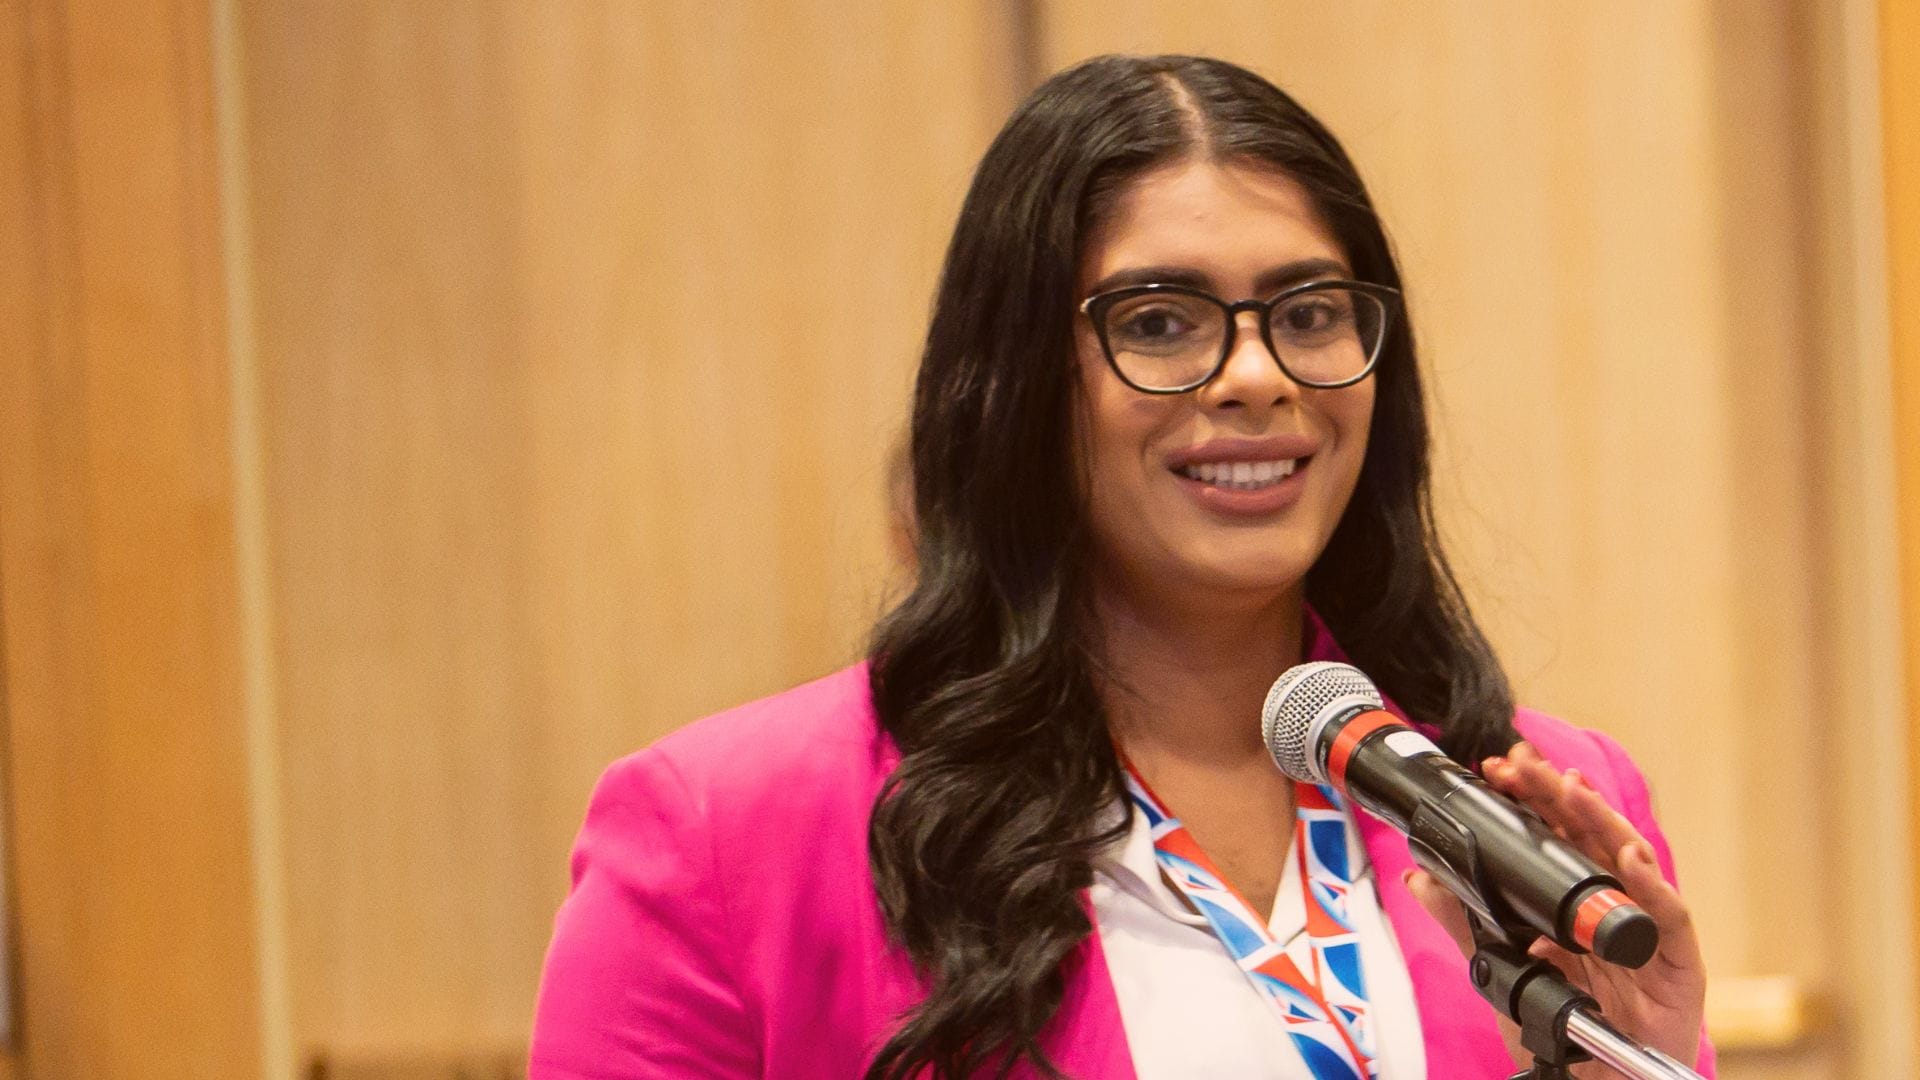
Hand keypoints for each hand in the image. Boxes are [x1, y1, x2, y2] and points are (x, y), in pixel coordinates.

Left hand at [1402, 742, 1706, 1077]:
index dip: (1531, 802)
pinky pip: (1669, 919)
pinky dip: (1652, 885)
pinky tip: (1629, 857)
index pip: (1555, 838)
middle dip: (1558, 796)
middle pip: (1588, 839)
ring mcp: (1647, 932)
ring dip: (1602, 822)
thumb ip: (1465, 923)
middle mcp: (1613, 907)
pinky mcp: (1679, 965)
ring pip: (1630, 863)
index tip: (1498, 772)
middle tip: (1525, 764)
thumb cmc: (1567, 1028)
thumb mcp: (1504, 969)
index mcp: (1576, 903)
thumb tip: (1421, 878)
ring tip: (1573, 789)